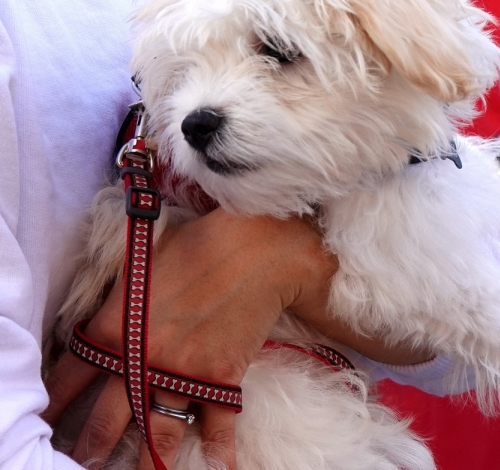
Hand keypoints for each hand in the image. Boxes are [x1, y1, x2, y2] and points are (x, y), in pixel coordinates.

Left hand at [42, 210, 333, 469]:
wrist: (258, 249)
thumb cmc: (199, 244)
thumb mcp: (141, 263)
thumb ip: (121, 299)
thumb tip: (110, 316)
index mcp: (114, 328)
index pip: (72, 376)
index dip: (58, 402)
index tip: (50, 421)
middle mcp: (141, 360)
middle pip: (106, 419)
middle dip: (92, 445)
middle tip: (85, 462)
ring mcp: (182, 373)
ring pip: (155, 433)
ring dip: (145, 462)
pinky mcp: (221, 378)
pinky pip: (216, 426)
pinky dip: (218, 453)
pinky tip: (217, 469)